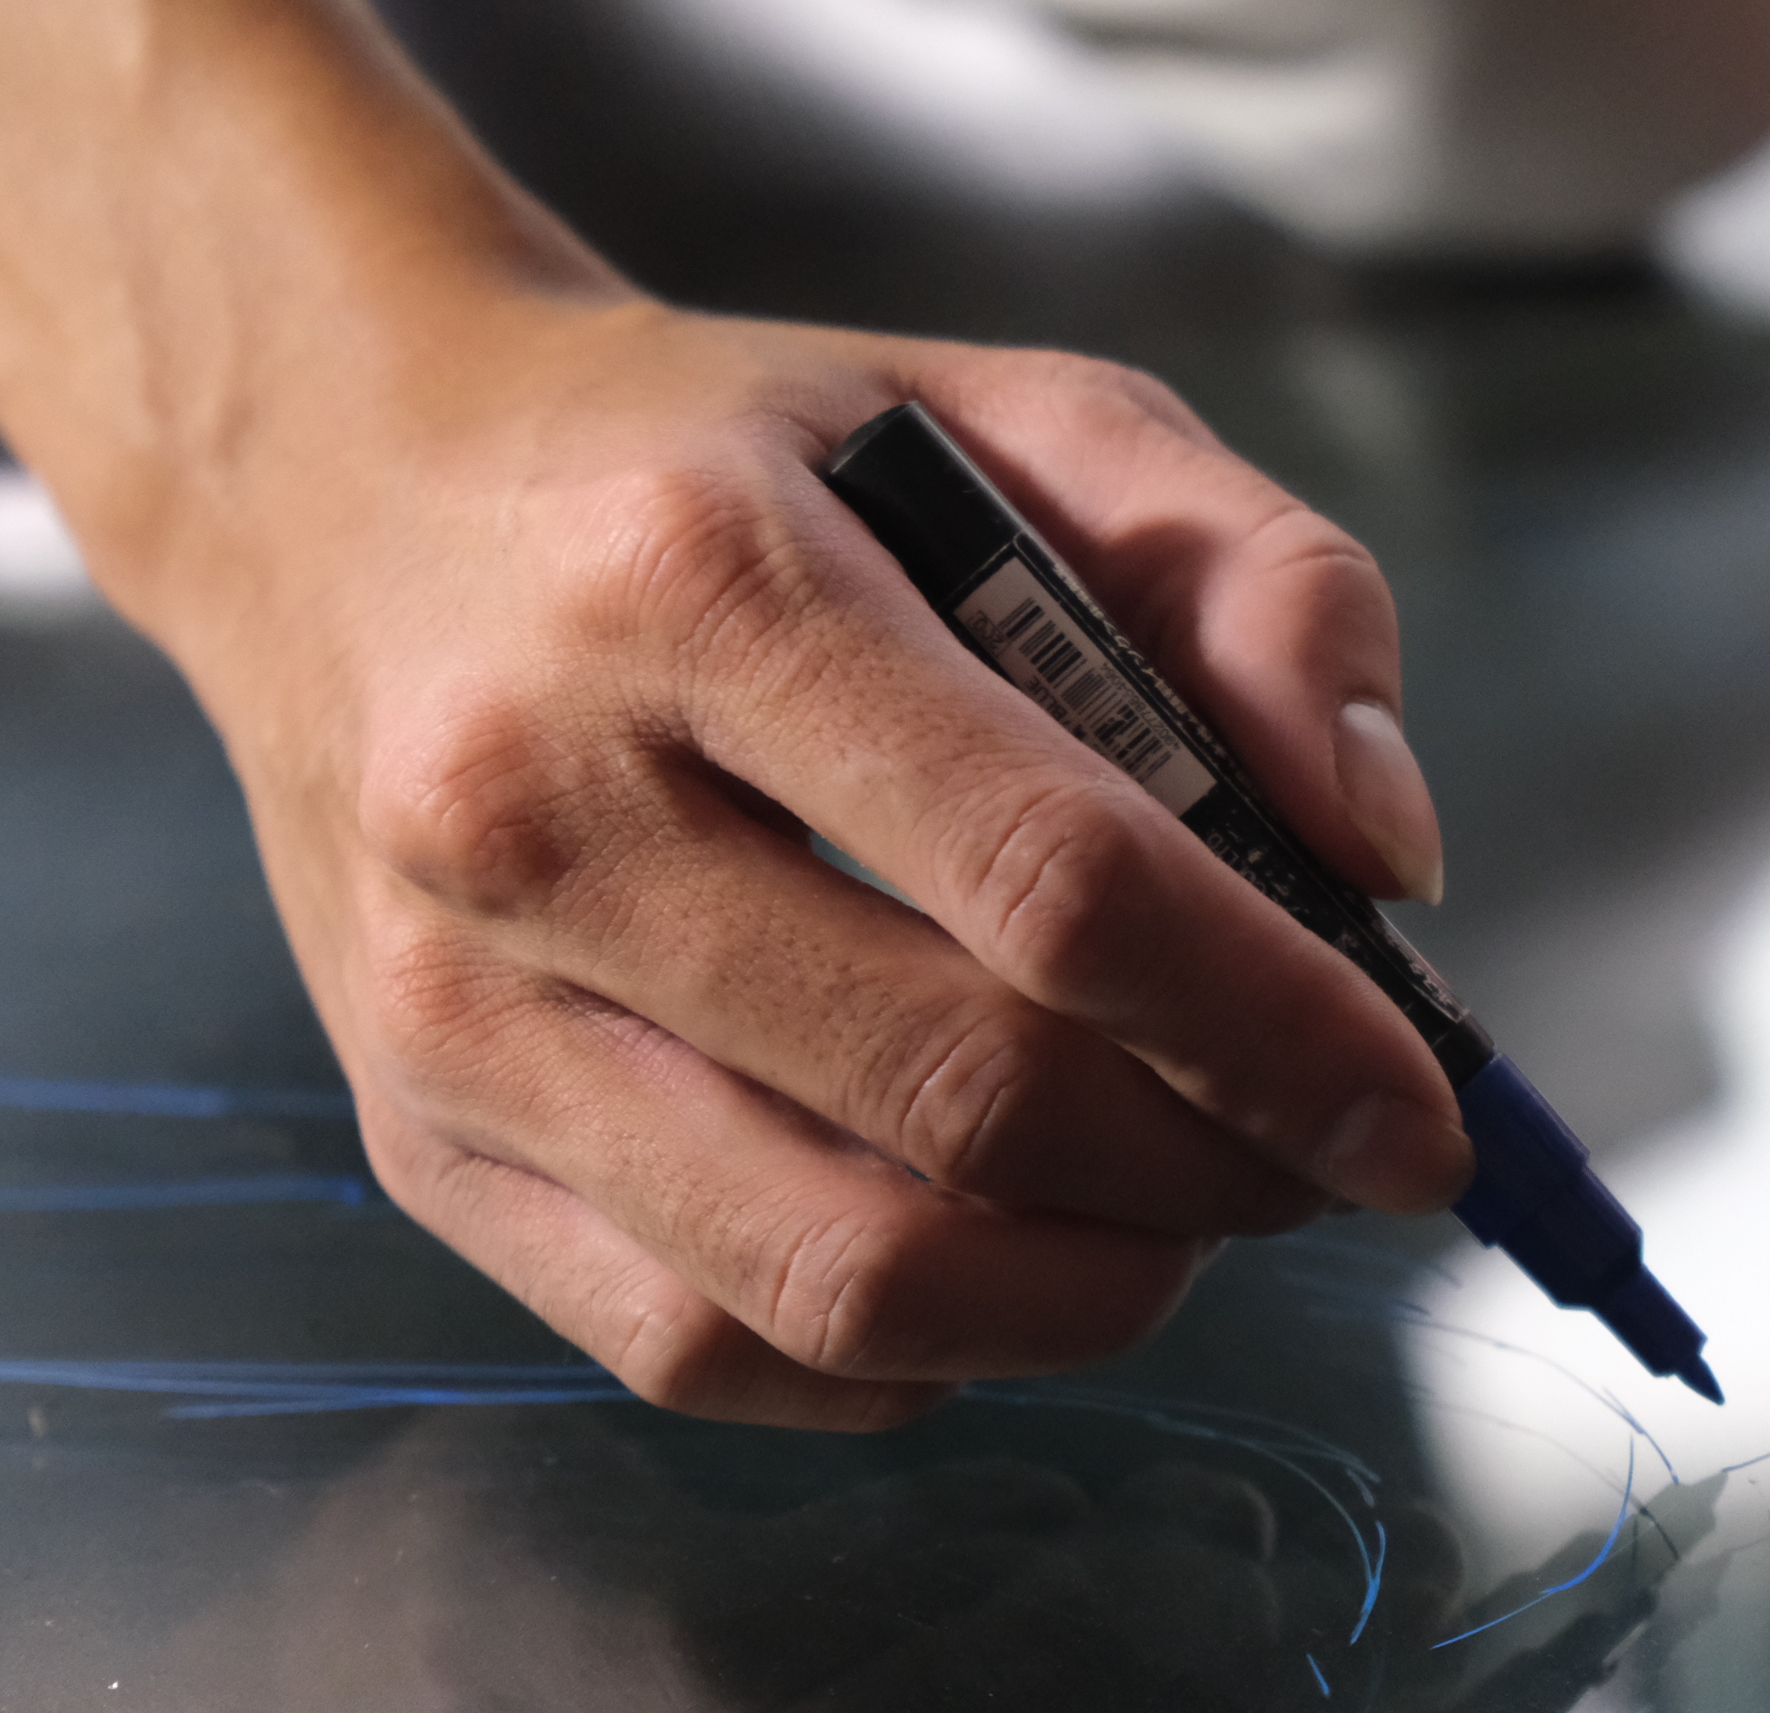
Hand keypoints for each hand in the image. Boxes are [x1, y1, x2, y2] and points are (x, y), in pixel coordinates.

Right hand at [144, 301, 1469, 1428]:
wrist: (352, 490)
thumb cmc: (738, 460)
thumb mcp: (1021, 414)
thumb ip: (1258, 580)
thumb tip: (1383, 856)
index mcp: (702, 581)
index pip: (1053, 881)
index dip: (1277, 1030)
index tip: (1417, 1113)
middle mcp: (536, 806)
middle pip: (962, 1103)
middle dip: (1214, 1170)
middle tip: (1314, 1151)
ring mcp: (449, 1005)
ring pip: (838, 1278)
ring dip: (1086, 1291)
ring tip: (1178, 1206)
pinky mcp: (418, 1143)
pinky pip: (709, 1351)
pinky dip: (918, 1355)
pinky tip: (999, 1245)